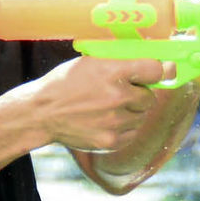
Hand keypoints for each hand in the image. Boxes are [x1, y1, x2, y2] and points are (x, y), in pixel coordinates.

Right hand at [34, 55, 168, 152]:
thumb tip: (151, 59)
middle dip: (139, 95)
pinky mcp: (112, 140)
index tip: (156, 72)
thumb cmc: (65, 83)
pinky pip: (132, 132)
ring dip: (130, 112)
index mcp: (113, 71)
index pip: (156, 70)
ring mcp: (115, 121)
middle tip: (121, 93)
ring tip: (108, 108)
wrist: (42, 113)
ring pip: (141, 116)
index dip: (158, 71)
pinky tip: (105, 121)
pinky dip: (124, 128)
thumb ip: (119, 61)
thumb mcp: (89, 61)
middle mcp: (118, 96)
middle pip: (150, 97)